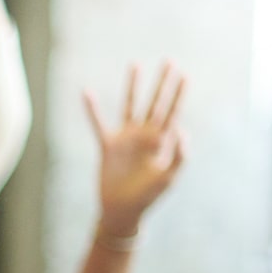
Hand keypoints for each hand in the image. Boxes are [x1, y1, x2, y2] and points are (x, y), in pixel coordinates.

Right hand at [84, 62, 184, 233]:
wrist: (122, 211)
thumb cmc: (148, 198)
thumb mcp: (167, 179)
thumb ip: (179, 157)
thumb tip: (181, 131)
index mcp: (161, 142)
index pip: (172, 112)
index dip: (178, 94)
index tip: (185, 75)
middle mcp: (145, 136)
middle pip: (155, 102)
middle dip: (163, 83)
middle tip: (170, 61)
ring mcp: (126, 139)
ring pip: (130, 105)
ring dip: (133, 86)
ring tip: (136, 65)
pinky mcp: (108, 146)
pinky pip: (98, 123)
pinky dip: (92, 109)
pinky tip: (86, 92)